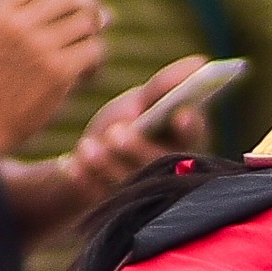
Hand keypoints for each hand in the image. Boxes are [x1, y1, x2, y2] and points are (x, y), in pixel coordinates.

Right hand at [0, 0, 109, 155]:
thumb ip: (26, 15)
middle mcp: (18, 23)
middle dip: (89, 7)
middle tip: (97, 25)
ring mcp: (39, 46)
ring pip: (88, 23)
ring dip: (94, 38)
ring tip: (86, 56)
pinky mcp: (58, 70)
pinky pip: (94, 51)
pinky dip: (95, 63)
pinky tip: (86, 76)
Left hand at [63, 56, 211, 199]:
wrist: (88, 157)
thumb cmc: (122, 124)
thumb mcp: (138, 103)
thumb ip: (164, 87)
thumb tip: (199, 63)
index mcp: (182, 142)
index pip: (195, 137)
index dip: (191, 128)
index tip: (181, 115)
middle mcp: (169, 172)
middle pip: (161, 165)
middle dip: (139, 149)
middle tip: (116, 132)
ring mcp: (143, 193)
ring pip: (131, 184)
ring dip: (108, 164)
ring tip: (87, 146)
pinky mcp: (117, 207)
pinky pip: (103, 197)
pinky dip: (87, 179)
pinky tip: (73, 165)